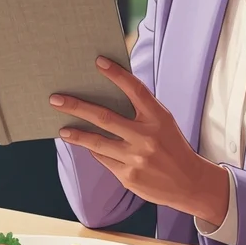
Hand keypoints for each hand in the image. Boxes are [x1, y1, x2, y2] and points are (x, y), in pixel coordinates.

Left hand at [50, 56, 229, 224]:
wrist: (189, 183)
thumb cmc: (172, 145)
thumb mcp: (164, 121)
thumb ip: (142, 107)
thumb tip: (109, 90)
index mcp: (158, 117)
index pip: (136, 90)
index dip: (117, 74)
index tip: (99, 62)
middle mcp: (146, 137)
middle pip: (105, 118)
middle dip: (77, 107)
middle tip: (56, 100)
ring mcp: (136, 158)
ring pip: (97, 142)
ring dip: (77, 134)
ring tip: (63, 129)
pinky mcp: (129, 176)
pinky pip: (104, 159)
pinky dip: (94, 151)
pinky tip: (88, 146)